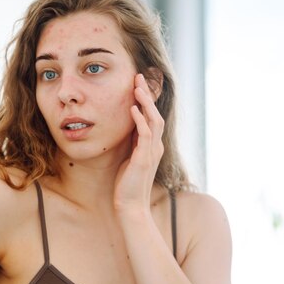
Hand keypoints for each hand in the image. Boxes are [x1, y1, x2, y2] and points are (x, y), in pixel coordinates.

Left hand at [113, 73, 163, 212]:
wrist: (130, 206)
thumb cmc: (127, 185)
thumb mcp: (129, 158)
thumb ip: (132, 143)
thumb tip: (127, 127)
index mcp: (152, 146)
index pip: (152, 117)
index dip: (146, 100)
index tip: (137, 84)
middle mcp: (155, 146)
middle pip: (155, 113)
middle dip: (147, 95)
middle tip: (138, 77)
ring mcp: (152, 152)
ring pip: (153, 120)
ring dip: (145, 102)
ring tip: (137, 87)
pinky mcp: (144, 158)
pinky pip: (145, 134)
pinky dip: (139, 120)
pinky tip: (132, 108)